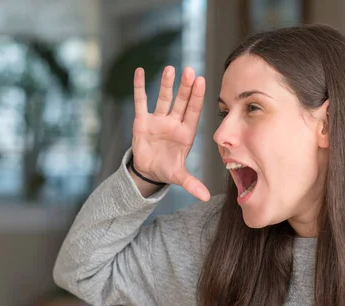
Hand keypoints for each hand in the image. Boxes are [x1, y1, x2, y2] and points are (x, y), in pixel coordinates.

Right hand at [131, 66, 209, 201]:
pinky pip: (140, 101)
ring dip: (166, 84)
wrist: (148, 171)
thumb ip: (191, 184)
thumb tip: (205, 197)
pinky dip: (140, 87)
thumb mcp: (179, 177)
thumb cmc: (167, 170)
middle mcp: (173, 123)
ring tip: (171, 69)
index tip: (201, 81)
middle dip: (184, 87)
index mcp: (186, 133)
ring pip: (163, 99)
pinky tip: (140, 71)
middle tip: (190, 71)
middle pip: (180, 102)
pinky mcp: (142, 121)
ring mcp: (158, 120)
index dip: (196, 98)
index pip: (193, 112)